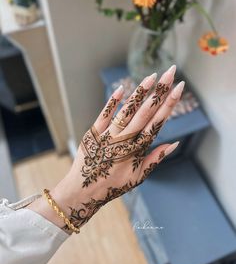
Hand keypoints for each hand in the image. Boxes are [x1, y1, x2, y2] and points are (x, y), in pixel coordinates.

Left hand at [29, 65, 184, 232]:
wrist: (84, 190)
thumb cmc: (114, 185)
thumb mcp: (139, 177)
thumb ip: (156, 158)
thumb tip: (175, 143)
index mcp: (138, 150)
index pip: (158, 122)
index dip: (169, 104)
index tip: (179, 88)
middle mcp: (126, 140)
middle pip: (146, 112)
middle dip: (160, 91)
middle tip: (171, 72)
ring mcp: (109, 135)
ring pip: (127, 111)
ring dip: (140, 93)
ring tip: (152, 76)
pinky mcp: (94, 133)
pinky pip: (104, 115)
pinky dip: (112, 102)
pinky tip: (121, 88)